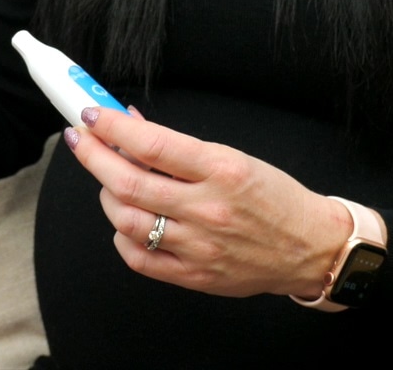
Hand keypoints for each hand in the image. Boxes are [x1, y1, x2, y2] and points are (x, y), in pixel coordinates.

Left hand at [64, 107, 353, 298]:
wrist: (312, 248)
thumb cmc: (274, 198)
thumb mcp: (233, 157)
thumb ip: (179, 147)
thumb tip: (132, 124)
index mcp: (222, 170)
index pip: (152, 143)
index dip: (113, 127)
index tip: (92, 115)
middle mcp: (208, 209)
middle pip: (128, 182)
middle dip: (93, 156)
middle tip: (80, 139)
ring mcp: (199, 246)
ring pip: (126, 220)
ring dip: (107, 195)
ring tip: (110, 181)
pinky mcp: (194, 275)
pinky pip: (138, 258)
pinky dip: (122, 236)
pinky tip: (128, 221)